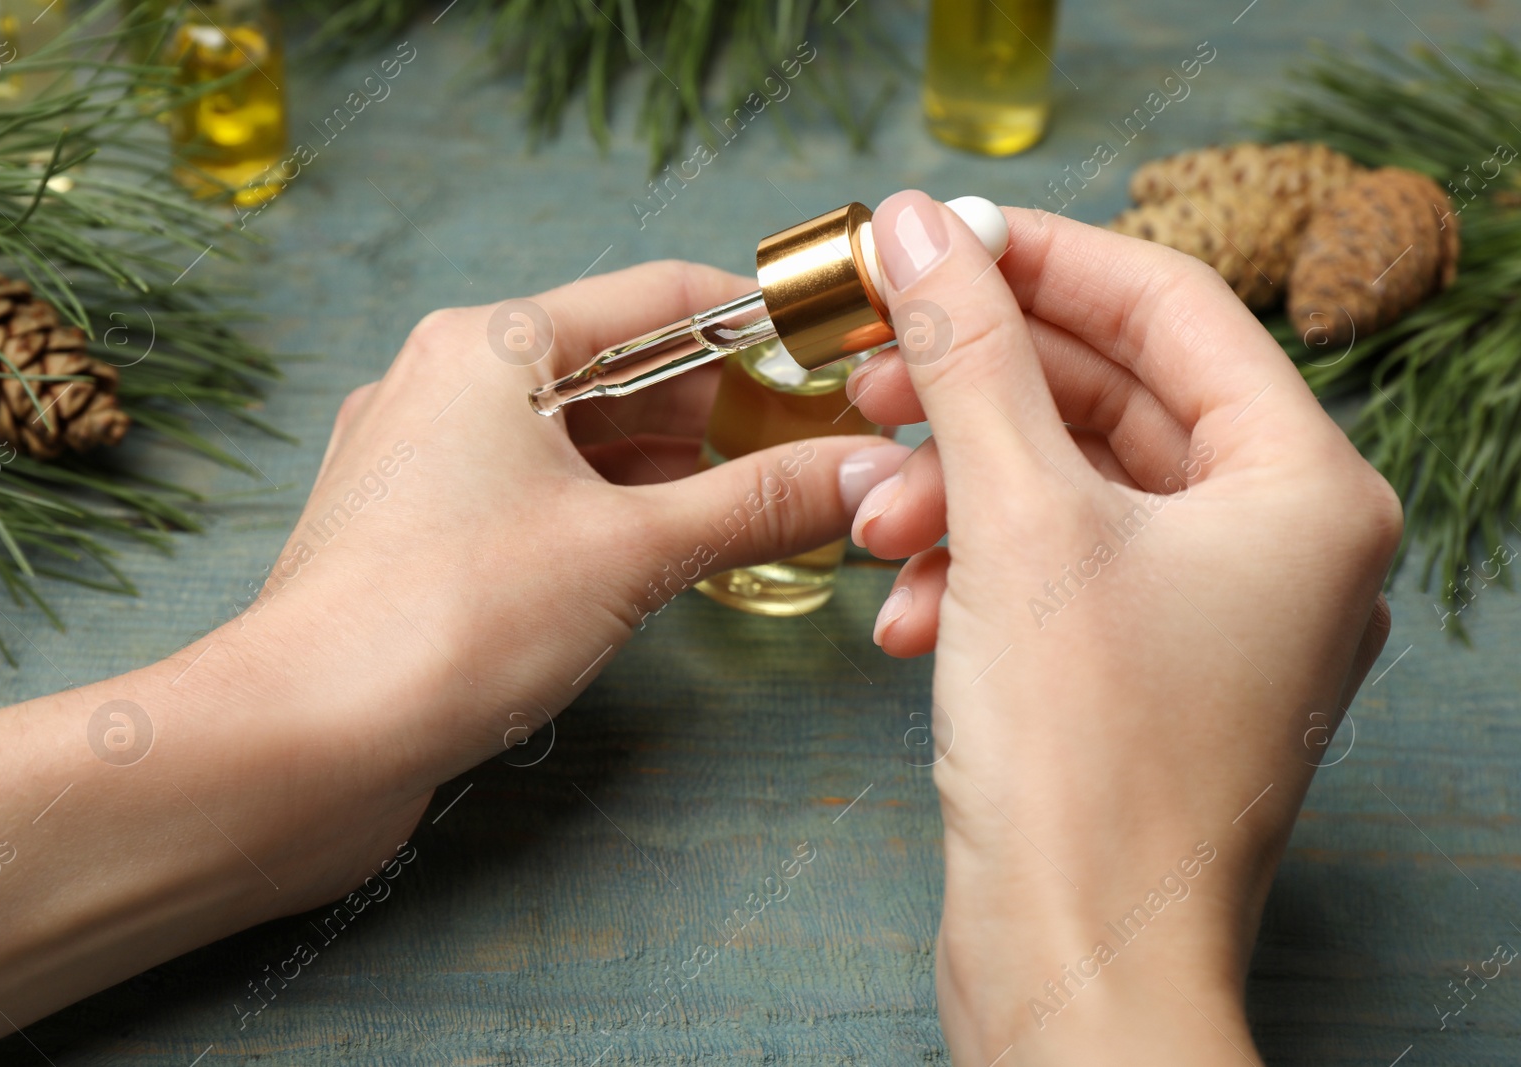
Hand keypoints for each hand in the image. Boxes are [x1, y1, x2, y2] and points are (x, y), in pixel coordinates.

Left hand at [0, 261, 906, 1063]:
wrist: (299, 745)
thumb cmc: (444, 622)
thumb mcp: (628, 551)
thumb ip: (753, 503)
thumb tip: (862, 473)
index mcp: (491, 343)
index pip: (662, 296)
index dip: (762, 323)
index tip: (837, 358)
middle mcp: (449, 381)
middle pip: (623, 365)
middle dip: (724, 406)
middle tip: (818, 447)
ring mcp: (427, 457)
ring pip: (580, 436)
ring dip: (671, 465)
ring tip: (762, 501)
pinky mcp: (421, 531)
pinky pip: (540, 493)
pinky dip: (612, 510)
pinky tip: (671, 547)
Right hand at [843, 192, 1399, 1063]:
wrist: (1073, 965)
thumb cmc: (1086, 762)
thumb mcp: (1016, 520)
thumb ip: (968, 358)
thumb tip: (924, 230)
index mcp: (1305, 487)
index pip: (1171, 306)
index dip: (1041, 259)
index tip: (934, 239)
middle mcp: (1278, 544)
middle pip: (1110, 397)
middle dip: (976, 390)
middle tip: (870, 374)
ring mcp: (1213, 614)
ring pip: (1066, 490)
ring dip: (955, 492)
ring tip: (871, 523)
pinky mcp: (1144, 672)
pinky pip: (1051, 572)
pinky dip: (970, 572)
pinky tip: (904, 614)